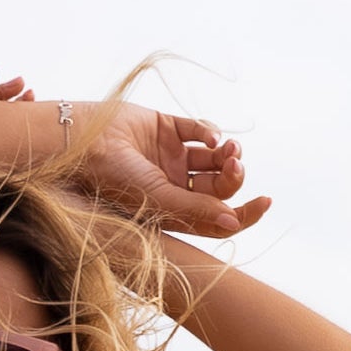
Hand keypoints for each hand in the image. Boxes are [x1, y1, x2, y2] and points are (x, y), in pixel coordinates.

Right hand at [75, 104, 266, 240]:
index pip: (217, 218)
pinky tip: (209, 136)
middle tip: (235, 164)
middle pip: (219, 187)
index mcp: (174, 211)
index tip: (265, 202)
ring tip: (228, 149)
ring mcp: (172, 157)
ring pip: (215, 158)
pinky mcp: (167, 128)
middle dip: (234, 177)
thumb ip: (197, 210)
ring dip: (229, 154)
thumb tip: (234, 222)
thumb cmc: (115, 180)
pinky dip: (210, 130)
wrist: (85, 143)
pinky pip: (198, 129)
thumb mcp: (160, 199)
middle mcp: (176, 186)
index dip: (244, 214)